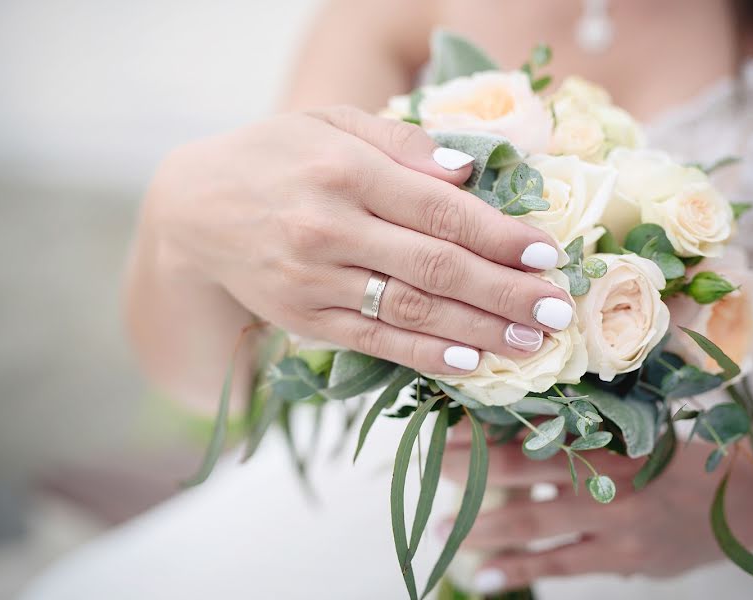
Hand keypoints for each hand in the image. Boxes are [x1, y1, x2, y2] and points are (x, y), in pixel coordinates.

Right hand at [142, 106, 569, 375]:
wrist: (194, 211)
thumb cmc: (274, 157)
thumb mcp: (330, 123)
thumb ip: (401, 142)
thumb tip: (468, 173)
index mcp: (344, 170)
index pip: (440, 210)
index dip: (500, 236)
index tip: (548, 254)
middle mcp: (329, 228)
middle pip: (436, 268)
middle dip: (505, 292)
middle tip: (558, 309)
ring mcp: (314, 280)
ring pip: (411, 311)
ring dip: (479, 330)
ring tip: (532, 341)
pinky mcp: (305, 319)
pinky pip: (376, 341)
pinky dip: (426, 354)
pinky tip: (470, 363)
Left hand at [442, 430, 752, 593]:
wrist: (752, 499)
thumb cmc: (684, 456)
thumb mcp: (641, 428)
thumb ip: (588, 424)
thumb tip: (521, 413)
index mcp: (605, 432)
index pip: (530, 426)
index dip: (483, 428)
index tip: (442, 426)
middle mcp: (604, 472)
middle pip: (521, 469)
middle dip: (471, 470)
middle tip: (426, 469)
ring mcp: (613, 518)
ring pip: (534, 520)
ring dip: (484, 526)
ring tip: (442, 530)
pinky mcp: (623, 556)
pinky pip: (562, 563)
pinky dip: (522, 569)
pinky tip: (485, 576)